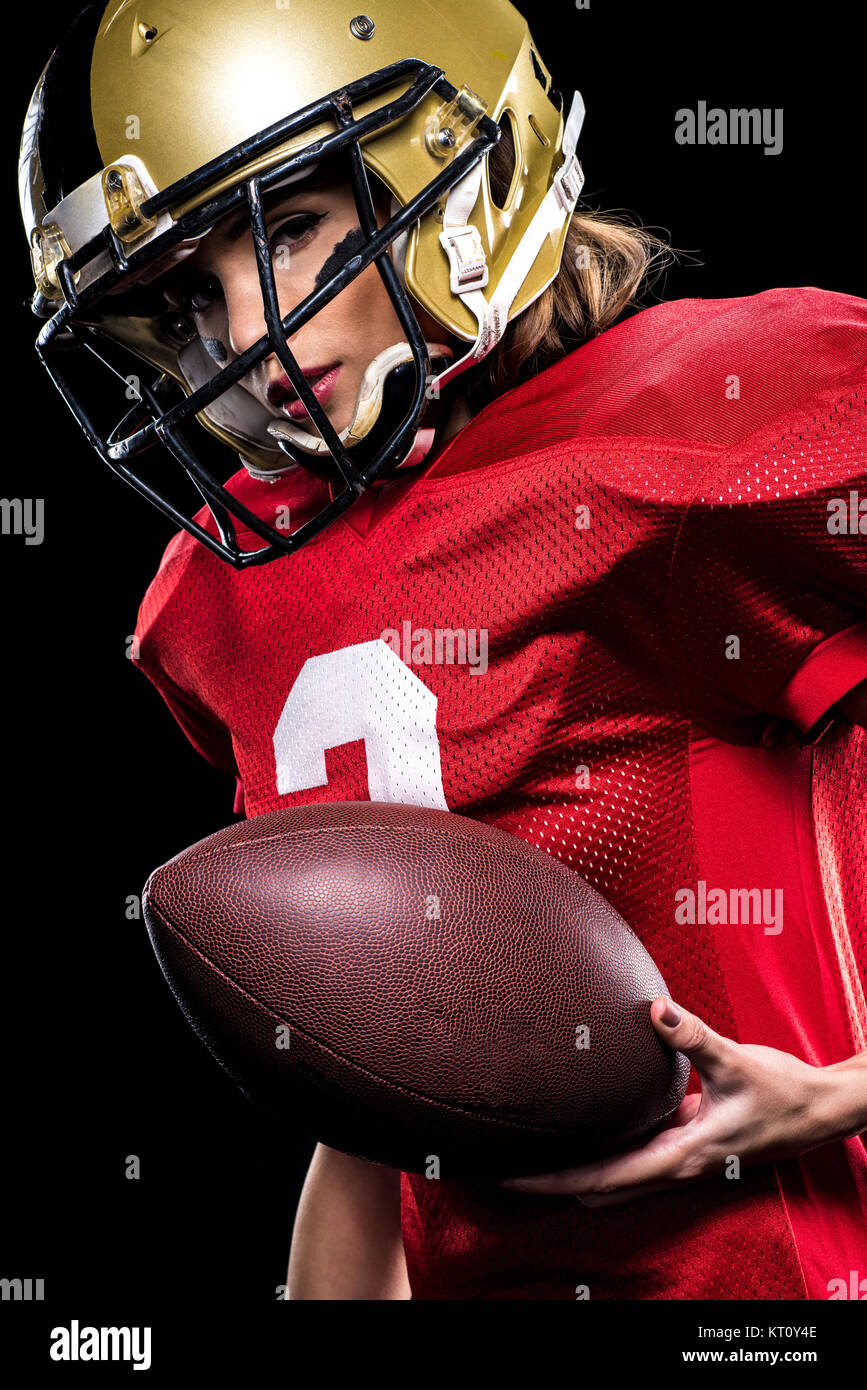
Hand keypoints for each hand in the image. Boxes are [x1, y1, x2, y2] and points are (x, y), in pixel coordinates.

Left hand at [501, 996, 865, 1205]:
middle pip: (600, 1187)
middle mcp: (675, 1165)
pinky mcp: (688, 1140)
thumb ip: (695, 1037)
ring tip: (535, 1147)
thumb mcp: (738, 1062)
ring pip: (617, 1176)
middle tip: (508, 1165)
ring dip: (579, 1168)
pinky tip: (587, 1125)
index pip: (602, 1178)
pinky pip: (635, 1152)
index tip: (514, 1177)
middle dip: (556, 1181)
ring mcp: (681, 1156)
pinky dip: (606, 1149)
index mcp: (680, 1157)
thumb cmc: (784, 1093)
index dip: (554, 1180)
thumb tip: (655, 1008)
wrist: (821, 1111)